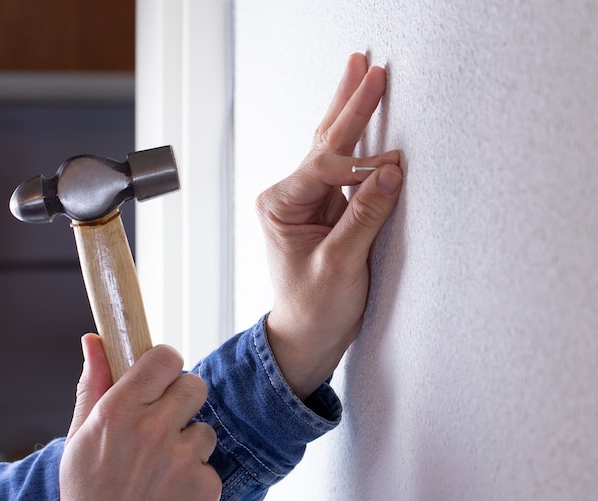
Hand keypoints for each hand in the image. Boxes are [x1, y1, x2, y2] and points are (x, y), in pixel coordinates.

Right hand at [60, 334, 220, 500]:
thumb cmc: (90, 491)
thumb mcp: (80, 437)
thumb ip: (93, 384)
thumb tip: (94, 341)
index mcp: (118, 412)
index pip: (165, 357)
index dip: (163, 365)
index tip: (158, 378)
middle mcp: (152, 431)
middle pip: (195, 384)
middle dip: (181, 400)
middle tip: (163, 423)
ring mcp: (181, 459)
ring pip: (204, 428)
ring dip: (188, 444)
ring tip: (160, 468)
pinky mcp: (205, 485)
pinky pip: (210, 464)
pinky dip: (195, 476)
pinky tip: (171, 490)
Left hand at [256, 53, 402, 399]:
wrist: (307, 333)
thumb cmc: (314, 306)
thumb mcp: (339, 265)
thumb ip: (363, 217)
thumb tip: (392, 173)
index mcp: (279, 205)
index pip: (322, 168)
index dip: (359, 166)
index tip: (393, 170)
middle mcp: (289, 195)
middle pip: (323, 142)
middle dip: (349, 106)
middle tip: (369, 70)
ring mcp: (307, 198)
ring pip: (332, 146)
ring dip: (351, 112)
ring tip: (362, 73)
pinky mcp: (326, 206)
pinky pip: (343, 167)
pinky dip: (357, 140)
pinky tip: (361, 112)